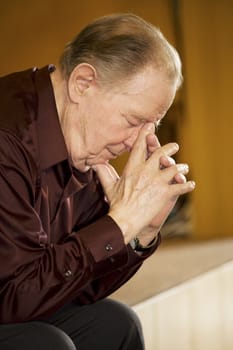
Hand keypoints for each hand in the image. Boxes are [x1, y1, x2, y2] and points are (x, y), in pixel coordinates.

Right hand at [94, 123, 194, 243]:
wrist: (125, 219)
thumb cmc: (117, 204)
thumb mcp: (109, 185)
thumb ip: (103, 172)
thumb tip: (93, 163)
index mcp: (133, 168)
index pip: (139, 146)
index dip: (145, 134)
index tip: (150, 126)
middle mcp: (146, 171)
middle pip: (161, 153)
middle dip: (169, 148)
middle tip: (174, 146)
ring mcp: (157, 182)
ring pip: (174, 168)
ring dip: (181, 168)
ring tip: (184, 169)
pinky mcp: (165, 193)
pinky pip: (180, 187)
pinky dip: (187, 186)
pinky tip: (191, 185)